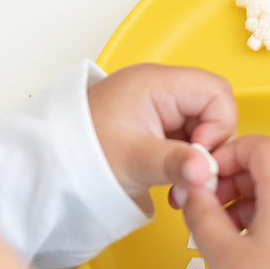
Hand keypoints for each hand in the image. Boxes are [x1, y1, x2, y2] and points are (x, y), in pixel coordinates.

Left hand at [87, 64, 235, 210]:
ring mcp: (158, 106)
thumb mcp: (133, 161)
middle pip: (214, 108)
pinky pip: (187, 138)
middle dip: (212, 145)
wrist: (50, 165)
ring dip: (199, 158)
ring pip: (203, 126)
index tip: (201, 156)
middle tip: (194, 175)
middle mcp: (160, 88)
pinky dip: (187, 162)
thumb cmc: (81, 153)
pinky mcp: (155, 124)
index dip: (219, 125)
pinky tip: (173, 182)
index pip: (216, 92)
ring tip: (180, 184)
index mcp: (157, 84)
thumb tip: (206, 171)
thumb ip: (174, 164)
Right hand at [180, 135, 269, 268]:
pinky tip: (259, 249)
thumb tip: (192, 191)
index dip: (228, 155)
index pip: (261, 145)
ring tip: (232, 234)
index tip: (208, 178)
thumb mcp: (220, 252)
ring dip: (258, 200)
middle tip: (212, 207)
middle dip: (239, 180)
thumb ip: (200, 211)